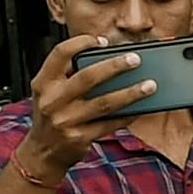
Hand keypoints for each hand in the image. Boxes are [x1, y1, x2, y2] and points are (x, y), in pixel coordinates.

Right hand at [16, 34, 156, 178]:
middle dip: (114, 67)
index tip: (102, 41)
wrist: (42, 152)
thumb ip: (69, 76)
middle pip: (87, 77)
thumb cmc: (52, 117)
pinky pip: (110, 124)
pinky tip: (143, 108)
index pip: (59, 54)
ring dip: (130, 93)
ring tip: (150, 85)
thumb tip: (107, 60)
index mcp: (43, 83)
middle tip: (135, 59)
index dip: (81, 43)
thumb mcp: (49, 92)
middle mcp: (52, 100)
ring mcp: (66, 120)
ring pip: (104, 103)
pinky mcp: (80, 137)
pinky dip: (128, 115)